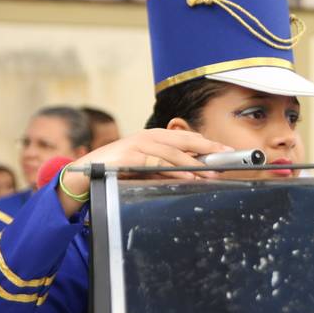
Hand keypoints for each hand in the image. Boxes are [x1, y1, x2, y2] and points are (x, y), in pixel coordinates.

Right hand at [59, 129, 232, 215]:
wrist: (84, 173)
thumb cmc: (117, 170)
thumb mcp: (146, 165)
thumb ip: (166, 165)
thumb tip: (194, 172)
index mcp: (154, 136)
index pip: (187, 138)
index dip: (209, 143)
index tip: (227, 150)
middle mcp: (149, 136)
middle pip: (186, 140)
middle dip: (209, 148)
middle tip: (229, 155)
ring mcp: (139, 144)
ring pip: (175, 153)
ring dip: (196, 164)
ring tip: (213, 172)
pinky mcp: (131, 156)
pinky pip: (159, 163)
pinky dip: (176, 170)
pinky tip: (190, 176)